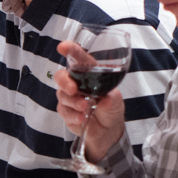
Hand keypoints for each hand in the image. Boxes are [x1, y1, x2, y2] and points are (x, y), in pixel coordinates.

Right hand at [54, 41, 125, 163]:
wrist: (108, 130)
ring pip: (62, 95)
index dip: (70, 50)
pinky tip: (83, 118)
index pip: (78, 58)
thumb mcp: (116, 100)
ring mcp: (69, 98)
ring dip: (74, 102)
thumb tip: (104, 100)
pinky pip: (64, 111)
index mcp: (89, 73)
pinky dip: (73, 115)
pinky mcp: (66, 112)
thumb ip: (111, 98)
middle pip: (61, 76)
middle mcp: (77, 83)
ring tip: (86, 107)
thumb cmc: (111, 107)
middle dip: (65, 81)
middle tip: (73, 90)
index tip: (62, 46)